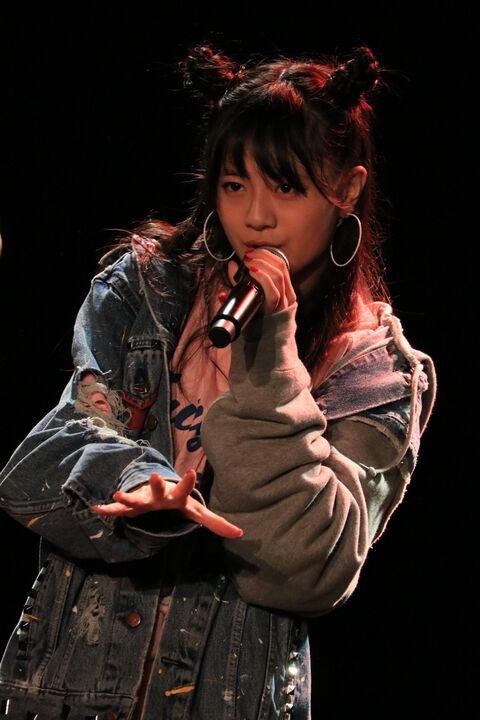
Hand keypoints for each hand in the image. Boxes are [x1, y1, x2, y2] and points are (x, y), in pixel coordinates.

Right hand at [92, 468, 242, 538]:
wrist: (158, 492)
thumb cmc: (179, 503)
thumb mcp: (197, 512)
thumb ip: (216, 523)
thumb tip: (241, 534)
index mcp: (177, 496)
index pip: (186, 490)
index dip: (189, 482)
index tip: (192, 472)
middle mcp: (160, 495)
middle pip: (159, 489)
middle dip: (157, 484)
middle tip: (155, 475)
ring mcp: (145, 500)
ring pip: (136, 499)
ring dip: (128, 497)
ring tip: (117, 494)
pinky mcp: (132, 507)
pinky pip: (119, 510)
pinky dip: (108, 510)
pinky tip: (97, 508)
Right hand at [226, 248, 295, 314]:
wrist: (273, 326)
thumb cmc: (256, 317)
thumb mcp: (244, 306)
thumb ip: (236, 287)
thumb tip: (231, 266)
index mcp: (272, 311)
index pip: (273, 293)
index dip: (263, 278)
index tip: (249, 269)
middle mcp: (284, 302)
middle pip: (278, 276)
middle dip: (262, 262)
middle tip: (248, 258)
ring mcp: (289, 294)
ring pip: (282, 269)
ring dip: (266, 257)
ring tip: (253, 254)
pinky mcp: (290, 286)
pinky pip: (284, 267)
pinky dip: (272, 258)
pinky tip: (262, 254)